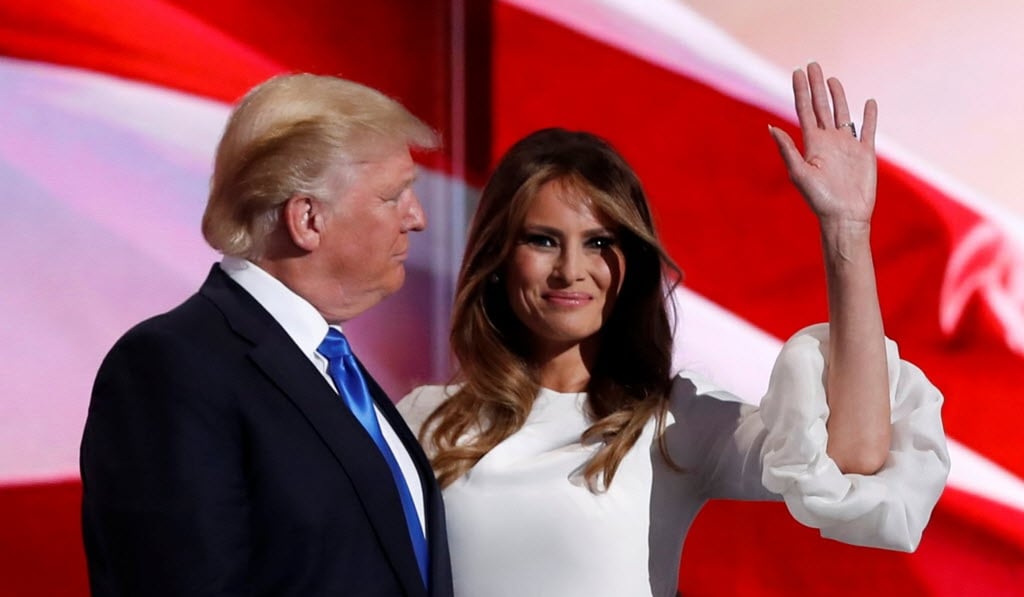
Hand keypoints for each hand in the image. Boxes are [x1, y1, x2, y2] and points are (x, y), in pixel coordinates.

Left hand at [770, 62, 877, 228]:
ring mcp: (847, 145)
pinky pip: (868, 129)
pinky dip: (869, 116)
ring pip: (842, 113)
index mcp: (812, 144)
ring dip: (838, 96)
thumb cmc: (819, 200)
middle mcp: (828, 141)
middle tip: (813, 64)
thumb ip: (787, 149)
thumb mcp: (799, 173)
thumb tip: (771, 127)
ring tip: (832, 79)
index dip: (801, 90)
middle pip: (821, 106)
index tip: (798, 72)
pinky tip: (868, 102)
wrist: (844, 216)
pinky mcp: (865, 152)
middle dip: (816, 86)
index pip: (805, 110)